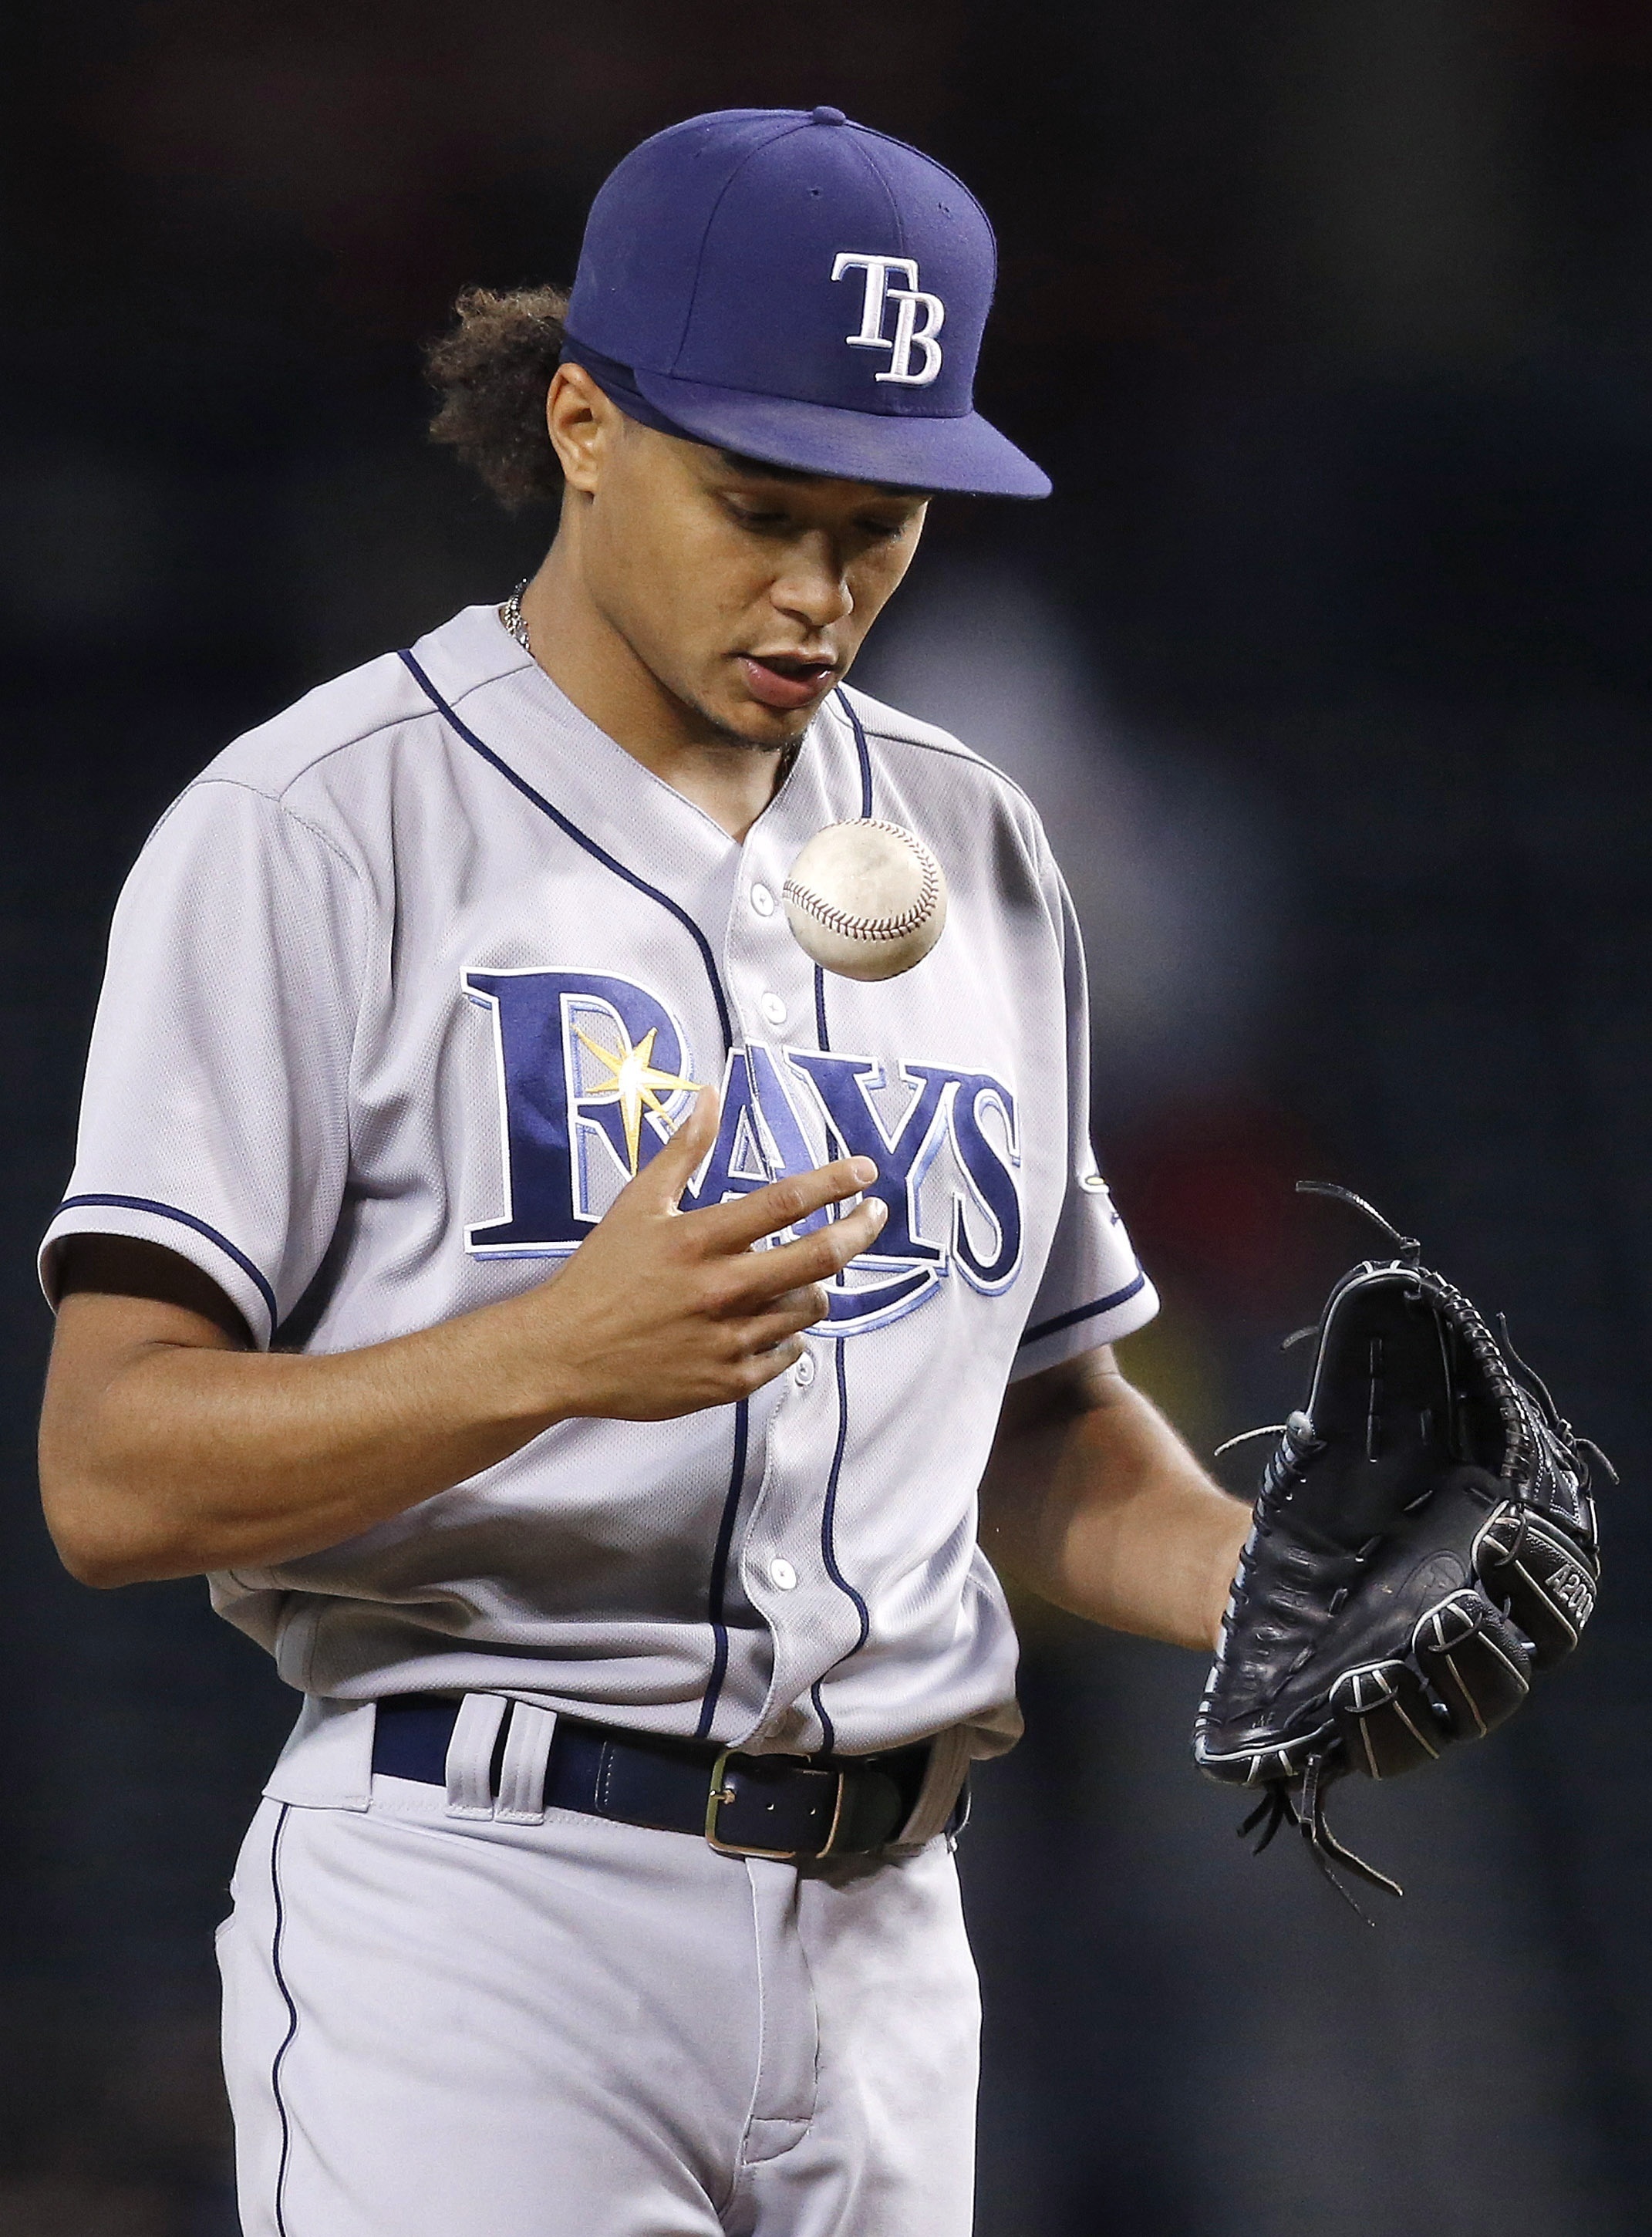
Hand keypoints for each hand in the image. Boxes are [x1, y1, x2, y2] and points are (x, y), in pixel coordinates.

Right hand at [526, 1086, 886, 1421]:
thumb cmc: (600, 1274)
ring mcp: (727, 1339)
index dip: (836, 1181)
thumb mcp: (639, 1203)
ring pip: (809, 1306)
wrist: (561, 1353)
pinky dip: (789, 1333)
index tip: (866, 1171)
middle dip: (860, 1229)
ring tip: (801, 1274)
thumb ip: (684, 1151)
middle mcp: (720, 1288)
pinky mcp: (727, 1381)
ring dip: (816, 1286)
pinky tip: (771, 1321)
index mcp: (699, 1239)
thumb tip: (710, 1096)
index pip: (786, 1201)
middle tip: (874, 1214)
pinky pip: (788, 1353)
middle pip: (820, 1257)